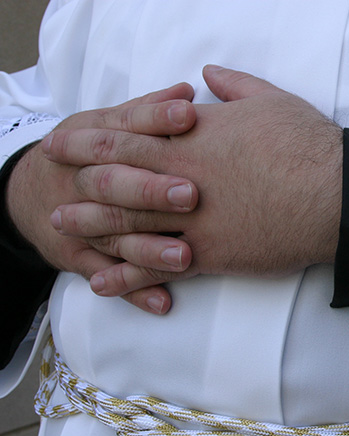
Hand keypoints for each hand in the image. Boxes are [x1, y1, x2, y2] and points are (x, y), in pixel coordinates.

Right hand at [6, 83, 198, 313]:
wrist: (29, 193)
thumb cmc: (86, 154)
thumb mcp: (106, 127)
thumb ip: (146, 113)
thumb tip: (188, 92)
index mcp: (89, 142)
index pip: (122, 129)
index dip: (154, 120)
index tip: (190, 116)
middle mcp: (81, 181)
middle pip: (112, 184)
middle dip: (149, 190)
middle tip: (191, 194)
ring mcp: (79, 223)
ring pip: (112, 237)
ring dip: (148, 249)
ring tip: (185, 256)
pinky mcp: (79, 259)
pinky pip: (107, 277)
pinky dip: (134, 291)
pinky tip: (162, 302)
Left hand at [43, 66, 342, 298]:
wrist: (335, 195)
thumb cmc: (307, 145)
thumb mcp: (272, 100)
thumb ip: (234, 86)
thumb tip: (209, 73)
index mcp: (194, 137)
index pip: (127, 134)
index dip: (90, 137)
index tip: (67, 139)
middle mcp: (182, 177)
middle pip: (114, 178)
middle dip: (78, 178)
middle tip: (54, 180)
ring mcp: (192, 220)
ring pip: (126, 223)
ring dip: (89, 224)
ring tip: (63, 224)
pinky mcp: (209, 255)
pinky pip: (156, 267)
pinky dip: (125, 275)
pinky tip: (102, 280)